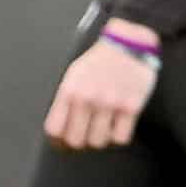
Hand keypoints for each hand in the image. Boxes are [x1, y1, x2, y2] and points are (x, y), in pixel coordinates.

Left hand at [45, 22, 158, 149]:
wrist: (128, 44)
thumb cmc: (99, 61)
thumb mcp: (74, 75)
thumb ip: (67, 99)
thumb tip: (60, 129)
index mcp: (69, 90)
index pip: (54, 128)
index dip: (57, 140)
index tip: (62, 142)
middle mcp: (87, 98)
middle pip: (75, 141)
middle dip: (78, 141)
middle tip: (84, 135)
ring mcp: (109, 104)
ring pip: (98, 142)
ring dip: (99, 139)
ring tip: (101, 128)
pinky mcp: (131, 108)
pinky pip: (120, 139)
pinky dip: (117, 137)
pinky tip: (116, 126)